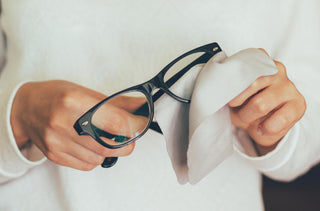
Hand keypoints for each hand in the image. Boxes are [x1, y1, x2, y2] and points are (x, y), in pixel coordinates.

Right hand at [10, 80, 140, 169]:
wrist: (26, 108)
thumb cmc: (57, 96)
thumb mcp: (86, 92)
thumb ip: (116, 103)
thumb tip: (141, 106)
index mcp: (74, 101)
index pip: (116, 122)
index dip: (135, 126)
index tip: (141, 123)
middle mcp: (64, 123)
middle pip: (110, 145)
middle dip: (126, 143)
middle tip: (127, 135)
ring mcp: (58, 142)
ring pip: (100, 157)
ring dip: (109, 149)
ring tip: (102, 136)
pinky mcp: (55, 155)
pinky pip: (87, 165)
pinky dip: (95, 157)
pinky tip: (89, 144)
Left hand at [228, 49, 305, 154]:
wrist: (261, 126)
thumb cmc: (245, 106)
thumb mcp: (233, 96)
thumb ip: (228, 89)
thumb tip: (218, 91)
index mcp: (258, 61)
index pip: (243, 64)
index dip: (230, 82)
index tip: (224, 93)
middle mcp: (275, 69)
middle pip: (250, 83)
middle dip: (237, 102)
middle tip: (234, 108)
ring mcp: (288, 86)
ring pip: (260, 103)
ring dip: (248, 116)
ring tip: (247, 119)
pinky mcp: (298, 104)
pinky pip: (280, 118)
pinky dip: (266, 128)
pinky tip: (262, 127)